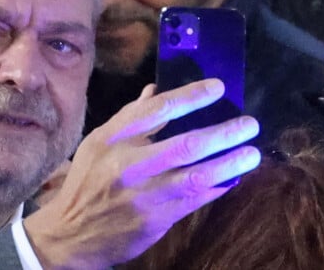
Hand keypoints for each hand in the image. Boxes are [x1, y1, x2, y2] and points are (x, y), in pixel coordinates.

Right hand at [24, 78, 260, 268]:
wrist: (70, 236)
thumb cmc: (87, 179)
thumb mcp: (99, 141)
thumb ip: (130, 116)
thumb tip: (154, 89)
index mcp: (116, 138)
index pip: (159, 109)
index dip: (192, 96)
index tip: (219, 87)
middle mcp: (132, 164)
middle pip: (186, 144)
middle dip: (223, 133)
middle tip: (250, 124)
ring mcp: (146, 194)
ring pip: (197, 176)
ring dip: (230, 163)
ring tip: (253, 153)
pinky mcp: (156, 220)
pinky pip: (195, 201)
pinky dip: (218, 188)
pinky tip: (236, 178)